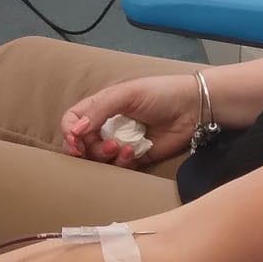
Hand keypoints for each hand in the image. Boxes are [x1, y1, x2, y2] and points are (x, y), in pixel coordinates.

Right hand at [61, 73, 200, 166]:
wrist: (193, 108)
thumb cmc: (160, 93)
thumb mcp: (126, 94)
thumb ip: (99, 110)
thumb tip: (75, 131)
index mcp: (101, 106)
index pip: (73, 120)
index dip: (69, 132)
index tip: (76, 141)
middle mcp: (108, 125)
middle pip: (82, 143)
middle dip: (88, 149)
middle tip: (105, 146)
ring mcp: (121, 142)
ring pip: (99, 158)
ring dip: (105, 156)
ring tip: (120, 147)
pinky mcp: (136, 157)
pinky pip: (119, 167)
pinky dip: (122, 162)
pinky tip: (133, 153)